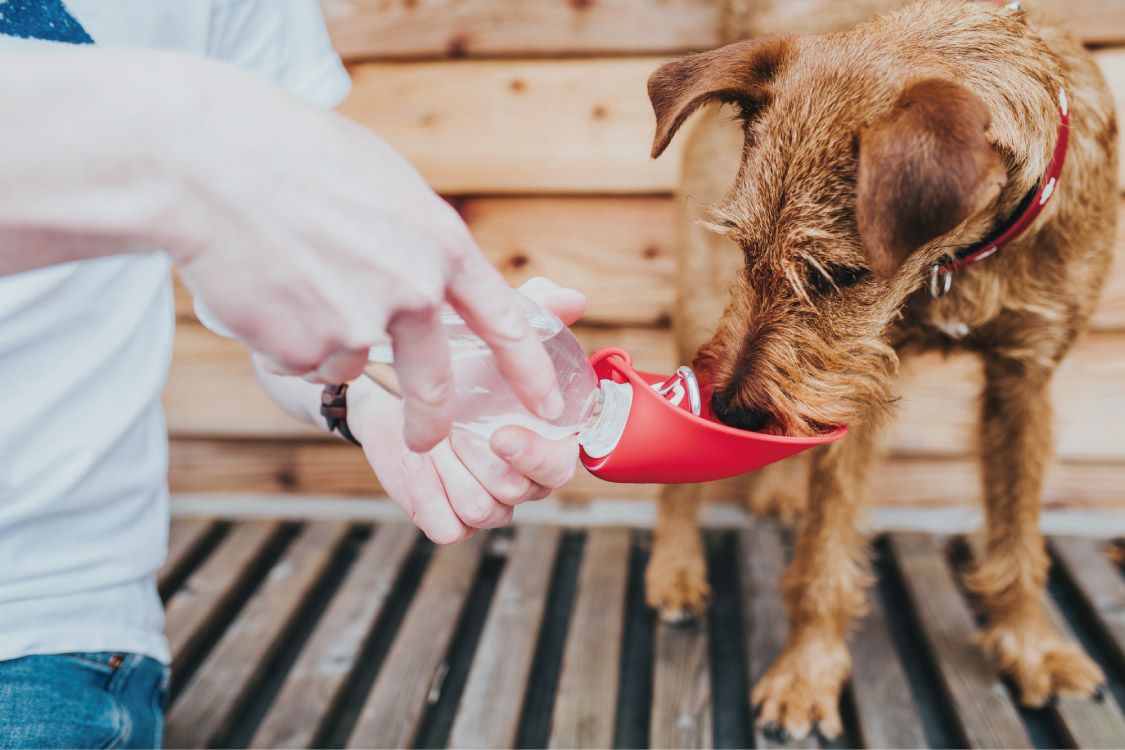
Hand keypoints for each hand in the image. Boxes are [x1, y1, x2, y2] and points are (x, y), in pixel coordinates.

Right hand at [165, 56, 560, 451]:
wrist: (211, 164)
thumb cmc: (296, 157)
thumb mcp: (385, 184)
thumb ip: (420, 241)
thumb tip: (436, 277)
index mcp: (441, 245)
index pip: (504, 320)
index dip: (529, 369)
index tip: (549, 406)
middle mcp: (413, 289)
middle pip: (434, 381)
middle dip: (431, 422)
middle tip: (427, 440)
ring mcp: (361, 323)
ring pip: (349, 358)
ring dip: (322, 334)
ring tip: (288, 275)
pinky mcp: (307, 349)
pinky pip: (304, 359)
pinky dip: (284, 337)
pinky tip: (264, 288)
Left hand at [347, 278, 583, 542]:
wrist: (394, 387)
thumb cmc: (459, 359)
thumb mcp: (492, 327)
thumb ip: (537, 311)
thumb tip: (572, 297)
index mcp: (547, 440)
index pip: (561, 466)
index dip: (534, 456)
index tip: (499, 433)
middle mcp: (523, 478)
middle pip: (516, 492)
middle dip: (477, 459)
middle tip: (449, 427)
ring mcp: (489, 503)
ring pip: (482, 511)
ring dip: (450, 473)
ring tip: (430, 440)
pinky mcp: (448, 520)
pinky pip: (449, 529)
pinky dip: (428, 496)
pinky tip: (415, 462)